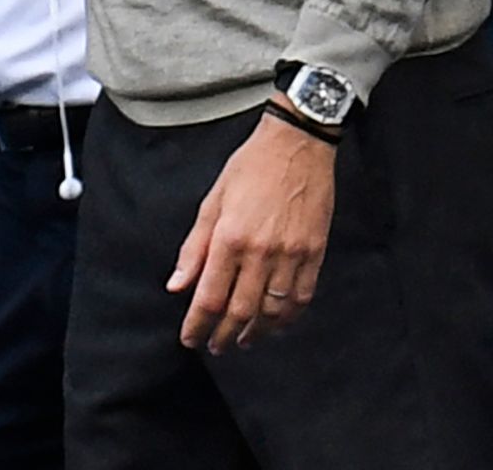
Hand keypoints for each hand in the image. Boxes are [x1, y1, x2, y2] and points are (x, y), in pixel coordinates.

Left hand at [168, 111, 337, 353]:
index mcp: (230, 238)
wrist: (298, 146)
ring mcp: (292, 255)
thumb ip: (194, 248)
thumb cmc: (249, 168)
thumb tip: (177, 285)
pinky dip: (288, 318)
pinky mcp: (315, 253)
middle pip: (240, 311)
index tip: (190, 339)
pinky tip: (276, 324)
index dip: (197, 325)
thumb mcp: (212, 201)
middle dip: (224, 336)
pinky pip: (301, 298)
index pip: (209, 297)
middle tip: (214, 347)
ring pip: (273, 311)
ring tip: (243, 341)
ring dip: (256, 333)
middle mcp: (261, 252)